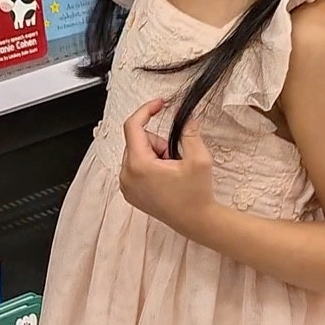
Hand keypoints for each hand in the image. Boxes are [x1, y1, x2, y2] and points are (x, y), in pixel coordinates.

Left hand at [119, 99, 215, 238]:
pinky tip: (164, 179)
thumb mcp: (198, 158)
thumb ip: (189, 131)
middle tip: (175, 158)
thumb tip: (183, 114)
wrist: (195, 221)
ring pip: (136, 153)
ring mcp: (126, 186)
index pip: (133, 126)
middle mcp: (126, 176)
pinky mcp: (129, 193)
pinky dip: (149, 166)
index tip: (160, 103)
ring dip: (155, 155)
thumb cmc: (196, 194)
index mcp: (139, 165)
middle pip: (137, 140)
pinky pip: (135, 167)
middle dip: (158, 142)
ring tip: (171, 171)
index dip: (146, 110)